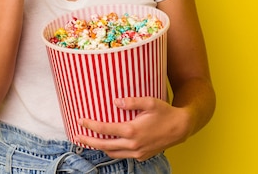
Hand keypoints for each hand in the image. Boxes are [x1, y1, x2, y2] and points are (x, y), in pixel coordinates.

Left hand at [75, 97, 191, 160]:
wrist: (181, 128)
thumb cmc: (165, 112)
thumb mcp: (150, 102)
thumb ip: (131, 101)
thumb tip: (115, 101)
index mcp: (132, 130)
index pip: (105, 129)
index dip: (90, 125)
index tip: (80, 121)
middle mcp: (133, 144)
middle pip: (104, 146)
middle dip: (89, 141)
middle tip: (76, 137)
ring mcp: (138, 152)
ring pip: (112, 153)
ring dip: (99, 148)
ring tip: (89, 141)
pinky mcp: (142, 156)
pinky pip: (122, 155)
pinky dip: (112, 151)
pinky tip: (108, 145)